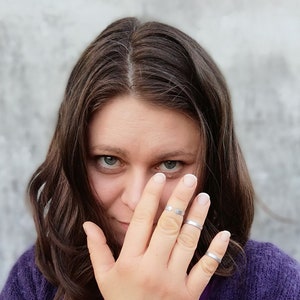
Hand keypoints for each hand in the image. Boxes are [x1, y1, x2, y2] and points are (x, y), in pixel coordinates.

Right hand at [83, 173, 229, 299]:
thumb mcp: (104, 278)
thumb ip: (97, 249)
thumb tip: (87, 224)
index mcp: (130, 261)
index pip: (141, 221)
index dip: (151, 197)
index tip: (159, 177)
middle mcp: (152, 268)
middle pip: (168, 226)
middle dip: (179, 199)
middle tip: (189, 178)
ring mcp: (173, 282)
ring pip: (188, 242)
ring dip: (197, 218)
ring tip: (203, 197)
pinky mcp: (190, 294)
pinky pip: (206, 270)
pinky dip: (217, 251)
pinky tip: (225, 233)